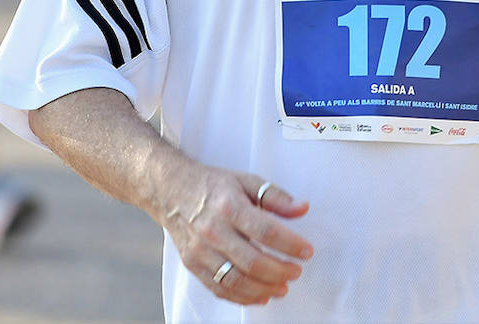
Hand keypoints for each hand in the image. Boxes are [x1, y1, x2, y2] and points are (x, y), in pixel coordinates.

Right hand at [160, 165, 311, 304]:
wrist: (172, 191)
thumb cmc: (213, 186)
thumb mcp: (247, 181)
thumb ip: (276, 197)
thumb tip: (301, 209)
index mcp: (229, 206)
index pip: (266, 231)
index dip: (290, 244)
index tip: (306, 251)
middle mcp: (212, 230)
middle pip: (252, 261)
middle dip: (280, 271)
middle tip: (297, 271)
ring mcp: (200, 250)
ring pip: (236, 280)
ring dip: (264, 289)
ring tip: (283, 287)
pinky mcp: (192, 264)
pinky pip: (219, 289)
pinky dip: (243, 297)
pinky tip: (261, 295)